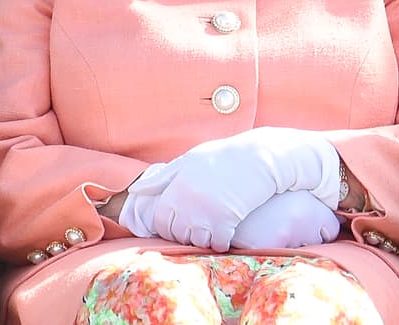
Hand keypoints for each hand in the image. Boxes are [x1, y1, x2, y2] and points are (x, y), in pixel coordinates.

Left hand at [128, 127, 339, 250]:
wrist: (262, 156)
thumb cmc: (226, 157)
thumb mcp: (192, 159)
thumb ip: (165, 176)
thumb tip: (136, 189)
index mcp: (177, 185)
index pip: (159, 219)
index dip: (169, 225)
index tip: (181, 223)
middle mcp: (187, 200)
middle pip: (176, 232)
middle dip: (185, 234)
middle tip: (200, 228)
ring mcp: (206, 211)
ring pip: (196, 240)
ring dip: (203, 240)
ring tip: (213, 231)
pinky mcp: (226, 219)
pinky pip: (217, 243)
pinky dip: (221, 243)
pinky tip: (227, 236)